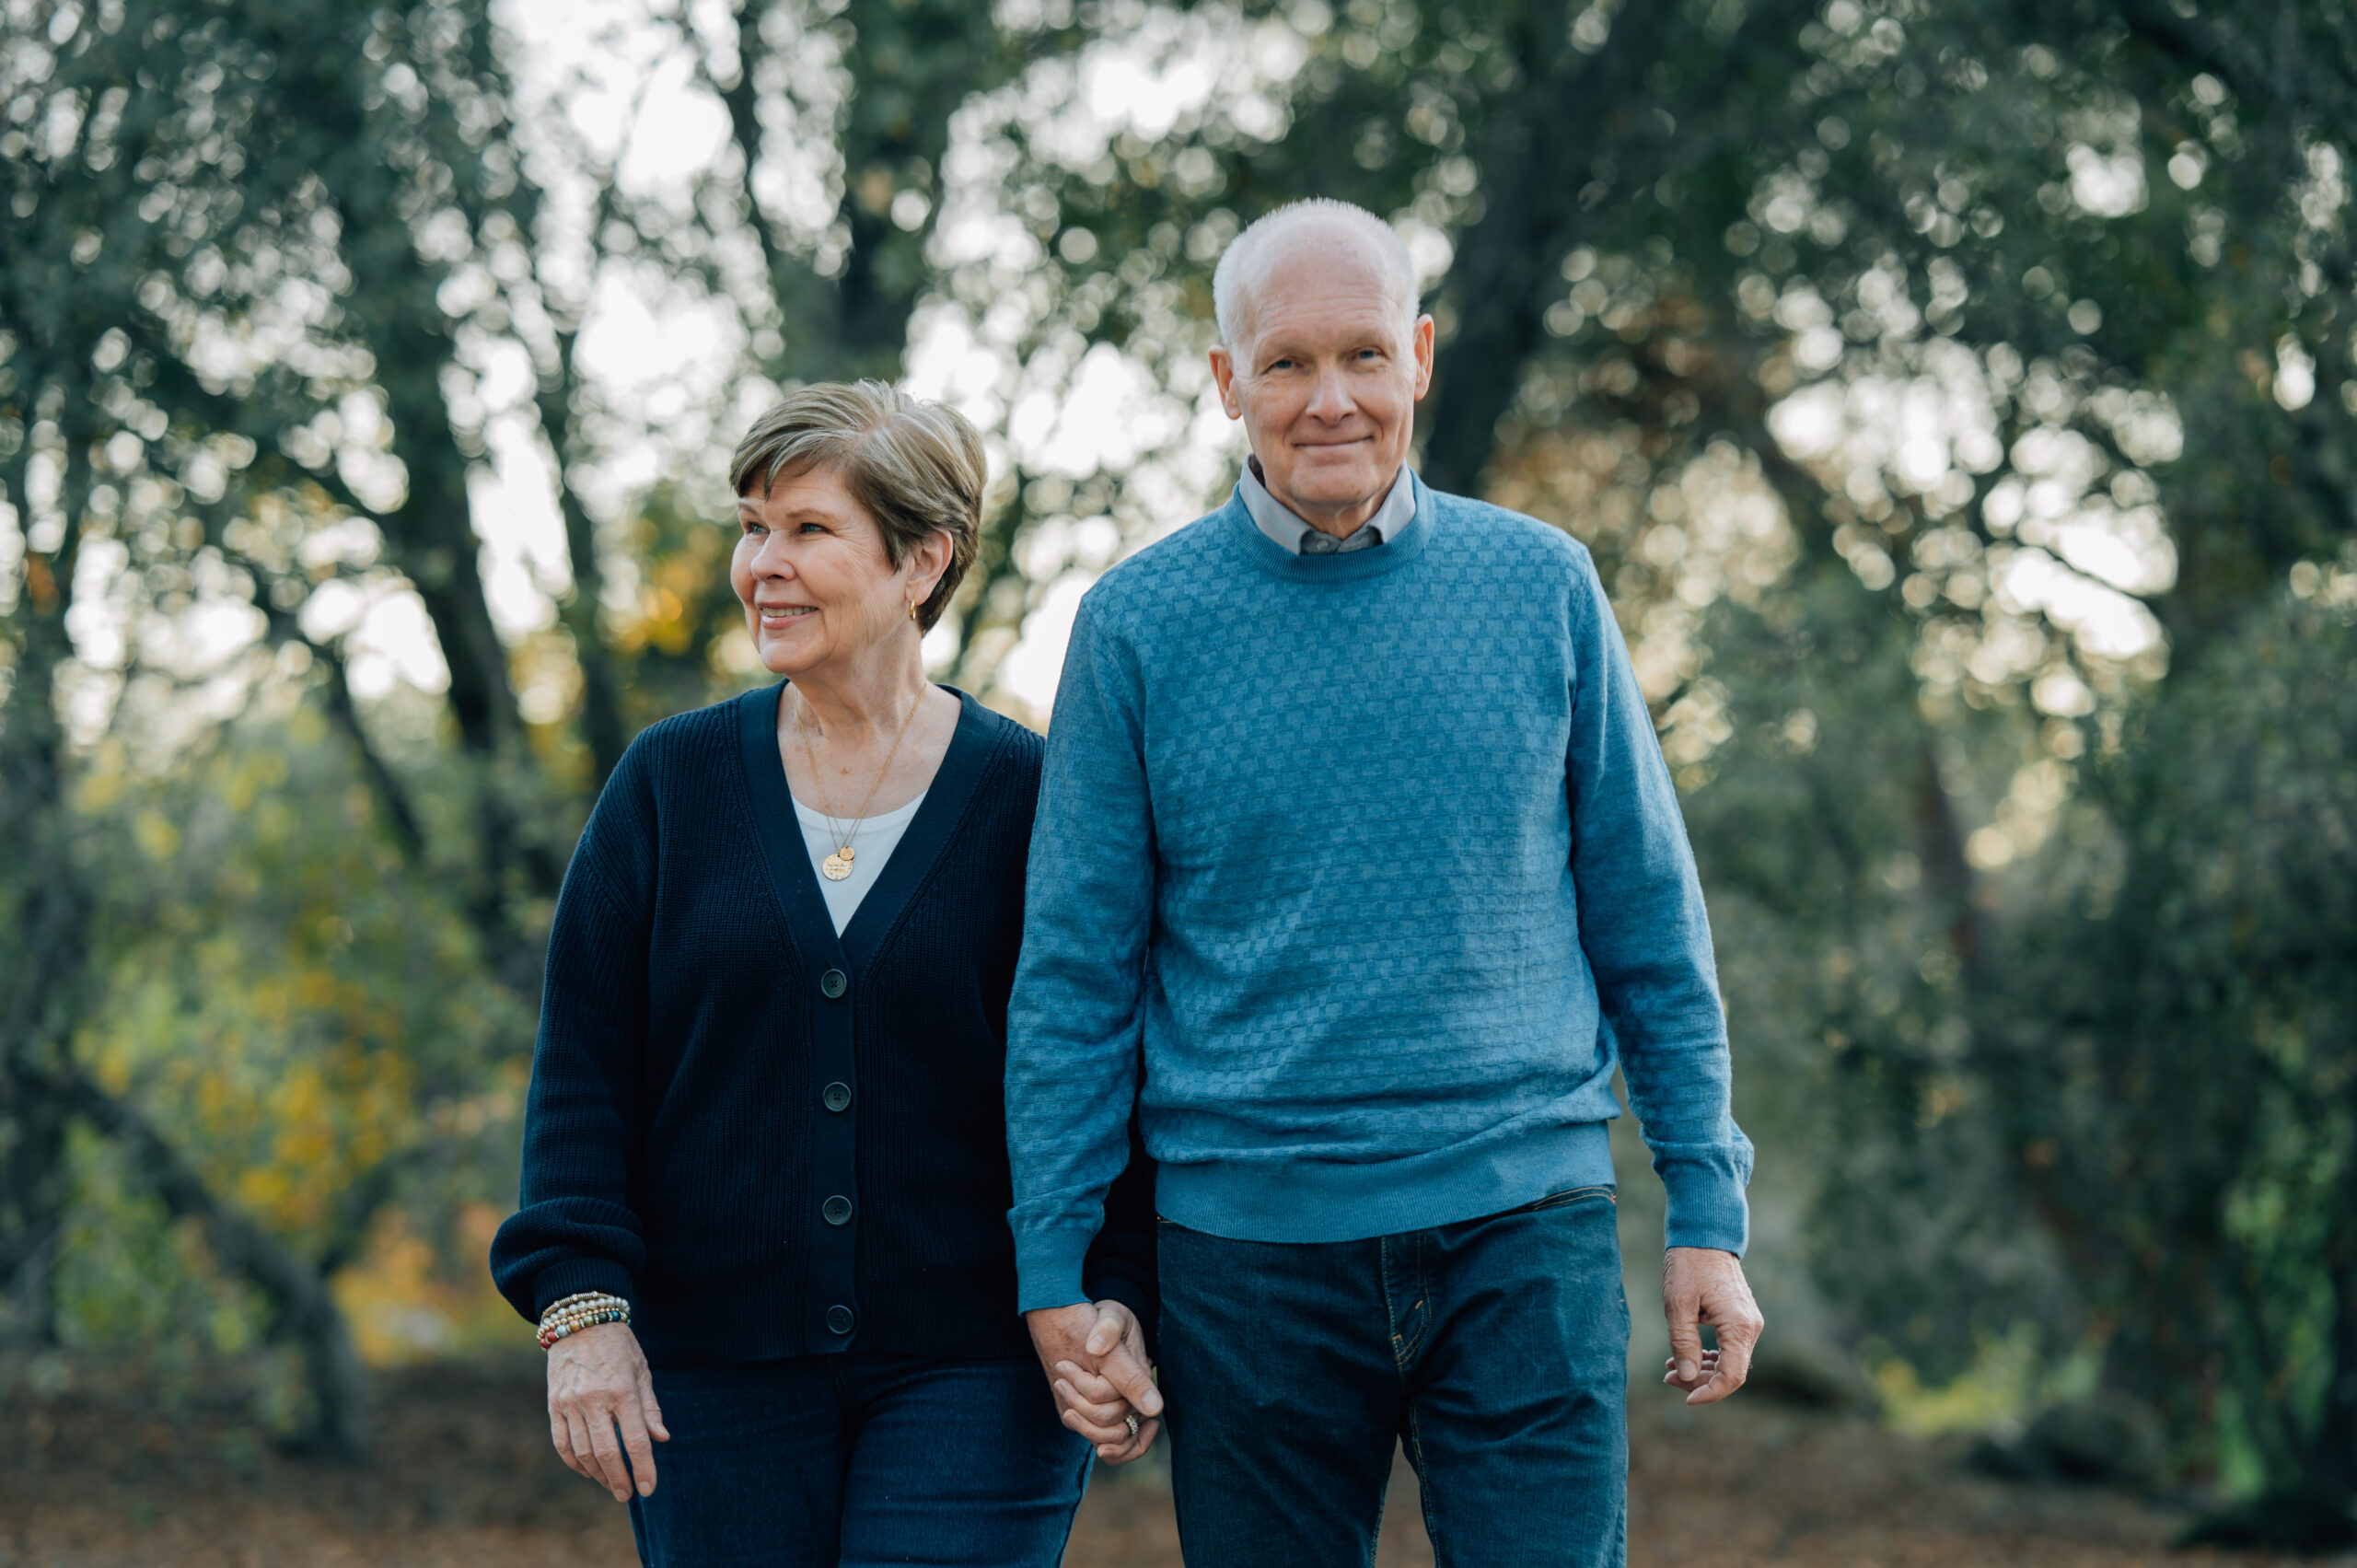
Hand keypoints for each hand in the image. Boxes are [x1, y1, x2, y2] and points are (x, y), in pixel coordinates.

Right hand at [547, 1320, 668, 1499]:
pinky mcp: (554, 1405)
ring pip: (583, 1452)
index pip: (635, 1441)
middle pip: (607, 1453)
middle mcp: (595, 1399)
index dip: (643, 1468)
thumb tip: (661, 1439)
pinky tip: (587, 1471)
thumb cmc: (618, 1347)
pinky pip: (562, 1443)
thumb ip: (650, 1408)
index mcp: (623, 1391)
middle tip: (627, 1495)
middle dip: (618, 1480)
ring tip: (610, 1484)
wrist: (580, 1321)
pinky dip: (574, 1462)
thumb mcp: (641, 1371)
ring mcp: (571, 1403)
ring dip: (597, 1474)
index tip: (649, 1488)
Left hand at [1025, 1299, 1162, 1463]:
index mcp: (1140, 1375)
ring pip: (1109, 1439)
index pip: (1127, 1406)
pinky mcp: (1103, 1412)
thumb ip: (1108, 1329)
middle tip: (1061, 1373)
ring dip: (1081, 1421)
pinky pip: (1101, 1437)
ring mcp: (1120, 1407)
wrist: (1091, 1322)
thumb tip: (1097, 1350)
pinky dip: (1084, 1429)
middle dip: (1080, 1403)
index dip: (1111, 1426)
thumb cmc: (1103, 1317)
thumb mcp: (1111, 1314)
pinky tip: (1071, 1413)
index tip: (1096, 1439)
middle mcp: (1134, 1396)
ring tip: (1062, 1387)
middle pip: (1110, 1422)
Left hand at [1661, 1246, 1763, 1405]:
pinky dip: (1708, 1356)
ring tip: (1669, 1368)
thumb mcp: (1678, 1304)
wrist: (1705, 1234)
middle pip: (1731, 1372)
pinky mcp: (1740, 1318)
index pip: (1733, 1376)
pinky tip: (1684, 1356)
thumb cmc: (1689, 1264)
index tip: (1686, 1399)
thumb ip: (1683, 1342)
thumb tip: (1686, 1376)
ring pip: (1729, 1362)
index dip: (1710, 1393)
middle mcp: (1751, 1327)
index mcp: (1739, 1326)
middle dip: (1699, 1381)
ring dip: (1701, 1370)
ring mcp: (1748, 1323)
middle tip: (1666, 1377)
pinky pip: (1729, 1348)